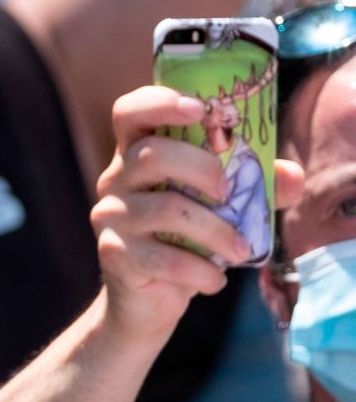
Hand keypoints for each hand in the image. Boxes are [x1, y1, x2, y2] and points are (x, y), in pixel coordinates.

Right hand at [90, 84, 304, 339]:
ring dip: (215, 231)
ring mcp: (110, 217)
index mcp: (137, 154)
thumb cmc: (185, 238)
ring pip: (166, 210)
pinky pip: (162, 258)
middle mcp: (114, 180)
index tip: (199, 108)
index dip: (159, 103)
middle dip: (202, 168)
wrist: (147, 298)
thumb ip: (256, 183)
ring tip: (240, 249)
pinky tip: (215, 280)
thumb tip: (291, 177)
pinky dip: (199, 271)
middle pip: (152, 155)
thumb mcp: (222, 205)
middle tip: (230, 192)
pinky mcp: (113, 254)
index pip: (130, 113)